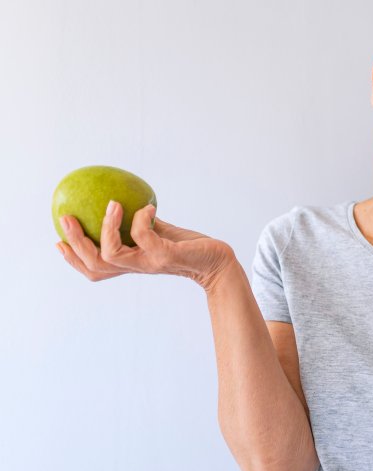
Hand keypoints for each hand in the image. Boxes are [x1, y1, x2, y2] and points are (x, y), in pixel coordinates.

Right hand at [56, 201, 236, 289]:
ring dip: (106, 228)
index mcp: (131, 263)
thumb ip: (139, 224)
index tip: (57, 241)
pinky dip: (141, 219)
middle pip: (95, 265)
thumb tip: (117, 201)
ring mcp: (150, 263)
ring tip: (110, 205)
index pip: (95, 269)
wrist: (217, 261)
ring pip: (112, 254)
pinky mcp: (166, 256)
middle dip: (76, 243)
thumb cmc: (189, 246)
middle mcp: (137, 267)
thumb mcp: (159, 233)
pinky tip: (148, 207)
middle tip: (66, 217)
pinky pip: (144, 236)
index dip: (73, 259)